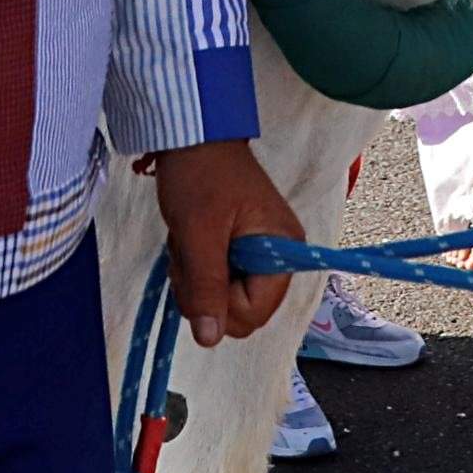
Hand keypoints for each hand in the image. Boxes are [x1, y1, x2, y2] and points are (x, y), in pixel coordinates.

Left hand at [141, 138, 300, 345]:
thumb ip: (207, 286)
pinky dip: (196, 266)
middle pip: (239, 311)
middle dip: (204, 290)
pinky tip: (190, 239)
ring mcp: (260, 253)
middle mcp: (280, 256)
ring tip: (188, 240)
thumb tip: (210, 339)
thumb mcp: (198, 232)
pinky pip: (217, 279)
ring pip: (223, 298)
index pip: (254, 313)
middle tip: (189, 252)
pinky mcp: (241, 248)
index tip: (199, 268)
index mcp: (284, 249)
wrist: (191, 133)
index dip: (219, 303)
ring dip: (194, 276)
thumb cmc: (200, 175)